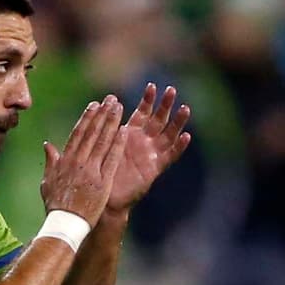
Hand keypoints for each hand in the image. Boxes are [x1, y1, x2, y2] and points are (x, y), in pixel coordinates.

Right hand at [41, 95, 127, 226]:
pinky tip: (125, 131)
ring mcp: (91, 170)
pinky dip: (118, 144)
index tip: (94, 105)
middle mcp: (78, 162)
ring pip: (103, 141)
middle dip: (102, 114)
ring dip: (112, 122)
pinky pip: (112, 158)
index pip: (78, 134)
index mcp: (65, 161)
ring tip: (119, 108)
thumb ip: (50, 162)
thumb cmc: (55, 205)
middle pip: (92, 133)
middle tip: (111, 99)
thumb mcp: (47, 182)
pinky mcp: (103, 181)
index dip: (87, 118)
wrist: (65, 223)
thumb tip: (47, 145)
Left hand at [106, 83, 191, 211]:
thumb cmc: (98, 172)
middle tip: (172, 90)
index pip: (141, 112)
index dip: (147, 100)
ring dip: (178, 122)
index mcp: (129, 134)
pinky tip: (187, 136)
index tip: (152, 86)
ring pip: (168, 134)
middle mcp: (142, 142)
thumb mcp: (98, 146)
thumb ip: (100, 128)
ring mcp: (150, 154)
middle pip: (158, 119)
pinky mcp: (155, 169)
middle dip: (165, 105)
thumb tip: (99, 104)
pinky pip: (170, 156)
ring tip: (185, 108)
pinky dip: (178, 147)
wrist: (103, 198)